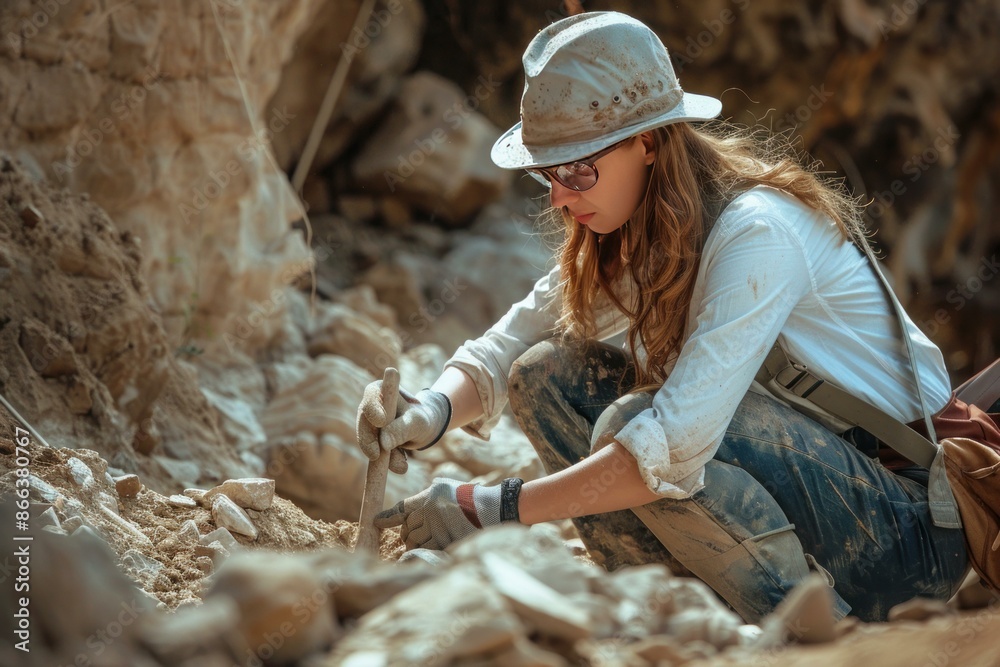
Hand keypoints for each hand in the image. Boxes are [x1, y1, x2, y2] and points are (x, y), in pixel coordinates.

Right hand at [356, 368, 451, 473]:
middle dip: (369, 441)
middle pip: (363, 424)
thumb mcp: (416, 423)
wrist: (425, 429)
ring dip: (383, 457)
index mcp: (379, 392)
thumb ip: (401, 430)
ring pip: (368, 442)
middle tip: (376, 456)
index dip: (373, 411)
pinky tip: (402, 466)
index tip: (381, 422)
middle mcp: (370, 408)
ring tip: (402, 466)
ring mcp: (369, 425)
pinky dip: (388, 462)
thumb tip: (383, 444)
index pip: (370, 400)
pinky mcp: (372, 442)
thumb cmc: (421, 419)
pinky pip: (375, 454)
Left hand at [374, 477, 522, 549]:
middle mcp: (428, 514)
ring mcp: (436, 529)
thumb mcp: (444, 486)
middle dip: (406, 533)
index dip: (387, 517)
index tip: (376, 522)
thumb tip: (414, 506)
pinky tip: (417, 555)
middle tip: (407, 536)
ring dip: (412, 544)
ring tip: (414, 546)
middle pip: (407, 528)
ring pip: (414, 541)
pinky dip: (420, 553)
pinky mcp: (444, 543)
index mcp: (426, 498)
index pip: (401, 509)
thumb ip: (427, 495)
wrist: (489, 509)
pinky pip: (425, 551)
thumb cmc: (468, 495)